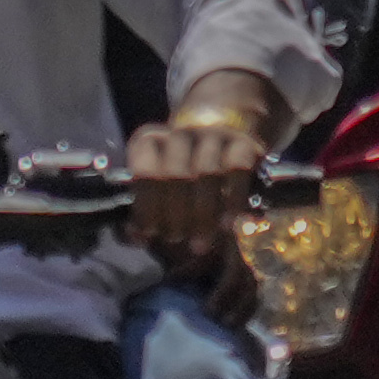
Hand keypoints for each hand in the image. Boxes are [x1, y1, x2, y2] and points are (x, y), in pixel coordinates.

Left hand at [125, 108, 270, 260]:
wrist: (222, 133)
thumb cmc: (182, 170)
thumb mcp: (159, 183)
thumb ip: (146, 208)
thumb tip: (135, 237)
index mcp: (149, 141)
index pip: (145, 173)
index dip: (147, 206)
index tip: (151, 233)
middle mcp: (179, 134)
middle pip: (175, 175)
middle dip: (175, 214)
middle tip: (176, 240)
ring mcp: (212, 136)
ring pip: (206, 174)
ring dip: (202, 214)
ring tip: (199, 245)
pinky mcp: (243, 143)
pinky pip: (237, 170)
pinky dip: (232, 201)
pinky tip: (227, 226)